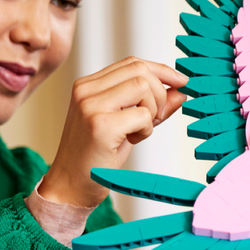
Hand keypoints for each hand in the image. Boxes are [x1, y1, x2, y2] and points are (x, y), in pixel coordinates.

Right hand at [39, 57, 187, 206]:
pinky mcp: (101, 125)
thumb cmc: (95, 158)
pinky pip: (142, 115)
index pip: (131, 63)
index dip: (160, 70)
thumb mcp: (125, 125)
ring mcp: (91, 106)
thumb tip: (180, 91)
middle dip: (160, 92)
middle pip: (140, 70)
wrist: (70, 187)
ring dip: (152, 111)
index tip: (180, 81)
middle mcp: (86, 90)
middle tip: (156, 117)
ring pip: (143, 87)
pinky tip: (132, 141)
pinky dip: (146, 129)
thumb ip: (150, 106)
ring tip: (139, 130)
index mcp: (87, 86)